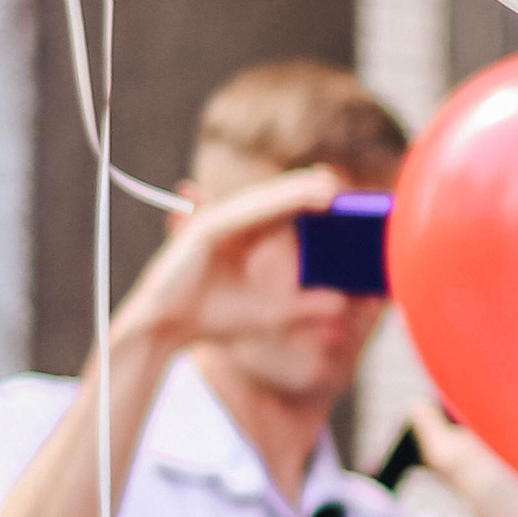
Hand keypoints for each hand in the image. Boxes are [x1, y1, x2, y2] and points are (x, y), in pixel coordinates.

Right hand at [113, 166, 342, 356]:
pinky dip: (271, 204)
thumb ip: (307, 305)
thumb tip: (345, 302)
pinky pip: (244, 213)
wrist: (169, 330)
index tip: (348, 200)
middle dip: (310, 191)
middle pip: (279, 201)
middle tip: (344, 186)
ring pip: (264, 201)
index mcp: (246, 236)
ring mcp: (217, 222)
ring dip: (296, 190)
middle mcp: (232, 223)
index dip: (314, 203)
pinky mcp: (204, 229)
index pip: (287, 213)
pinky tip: (295, 200)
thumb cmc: (215, 318)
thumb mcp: (273, 312)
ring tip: (329, 187)